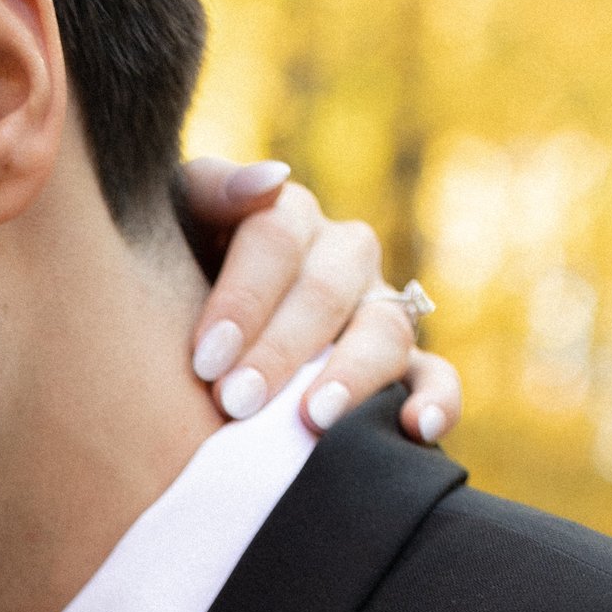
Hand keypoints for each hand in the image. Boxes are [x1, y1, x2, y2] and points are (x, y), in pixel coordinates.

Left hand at [174, 156, 459, 446]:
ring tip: (314, 419)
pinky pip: (435, 377)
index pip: (278, 241)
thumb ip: (213, 189)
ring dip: (353, 375)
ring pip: (385, 330)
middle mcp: (342, 257)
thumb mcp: (178, 219)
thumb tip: (268, 182)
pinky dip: (437, 401)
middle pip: (328, 291)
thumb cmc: (174, 271)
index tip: (205, 359)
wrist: (182, 327)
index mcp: (289, 217)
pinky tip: (417, 429)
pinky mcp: (405, 364)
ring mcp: (378, 309)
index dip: (244, 298)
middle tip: (237, 403)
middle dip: (281, 349)